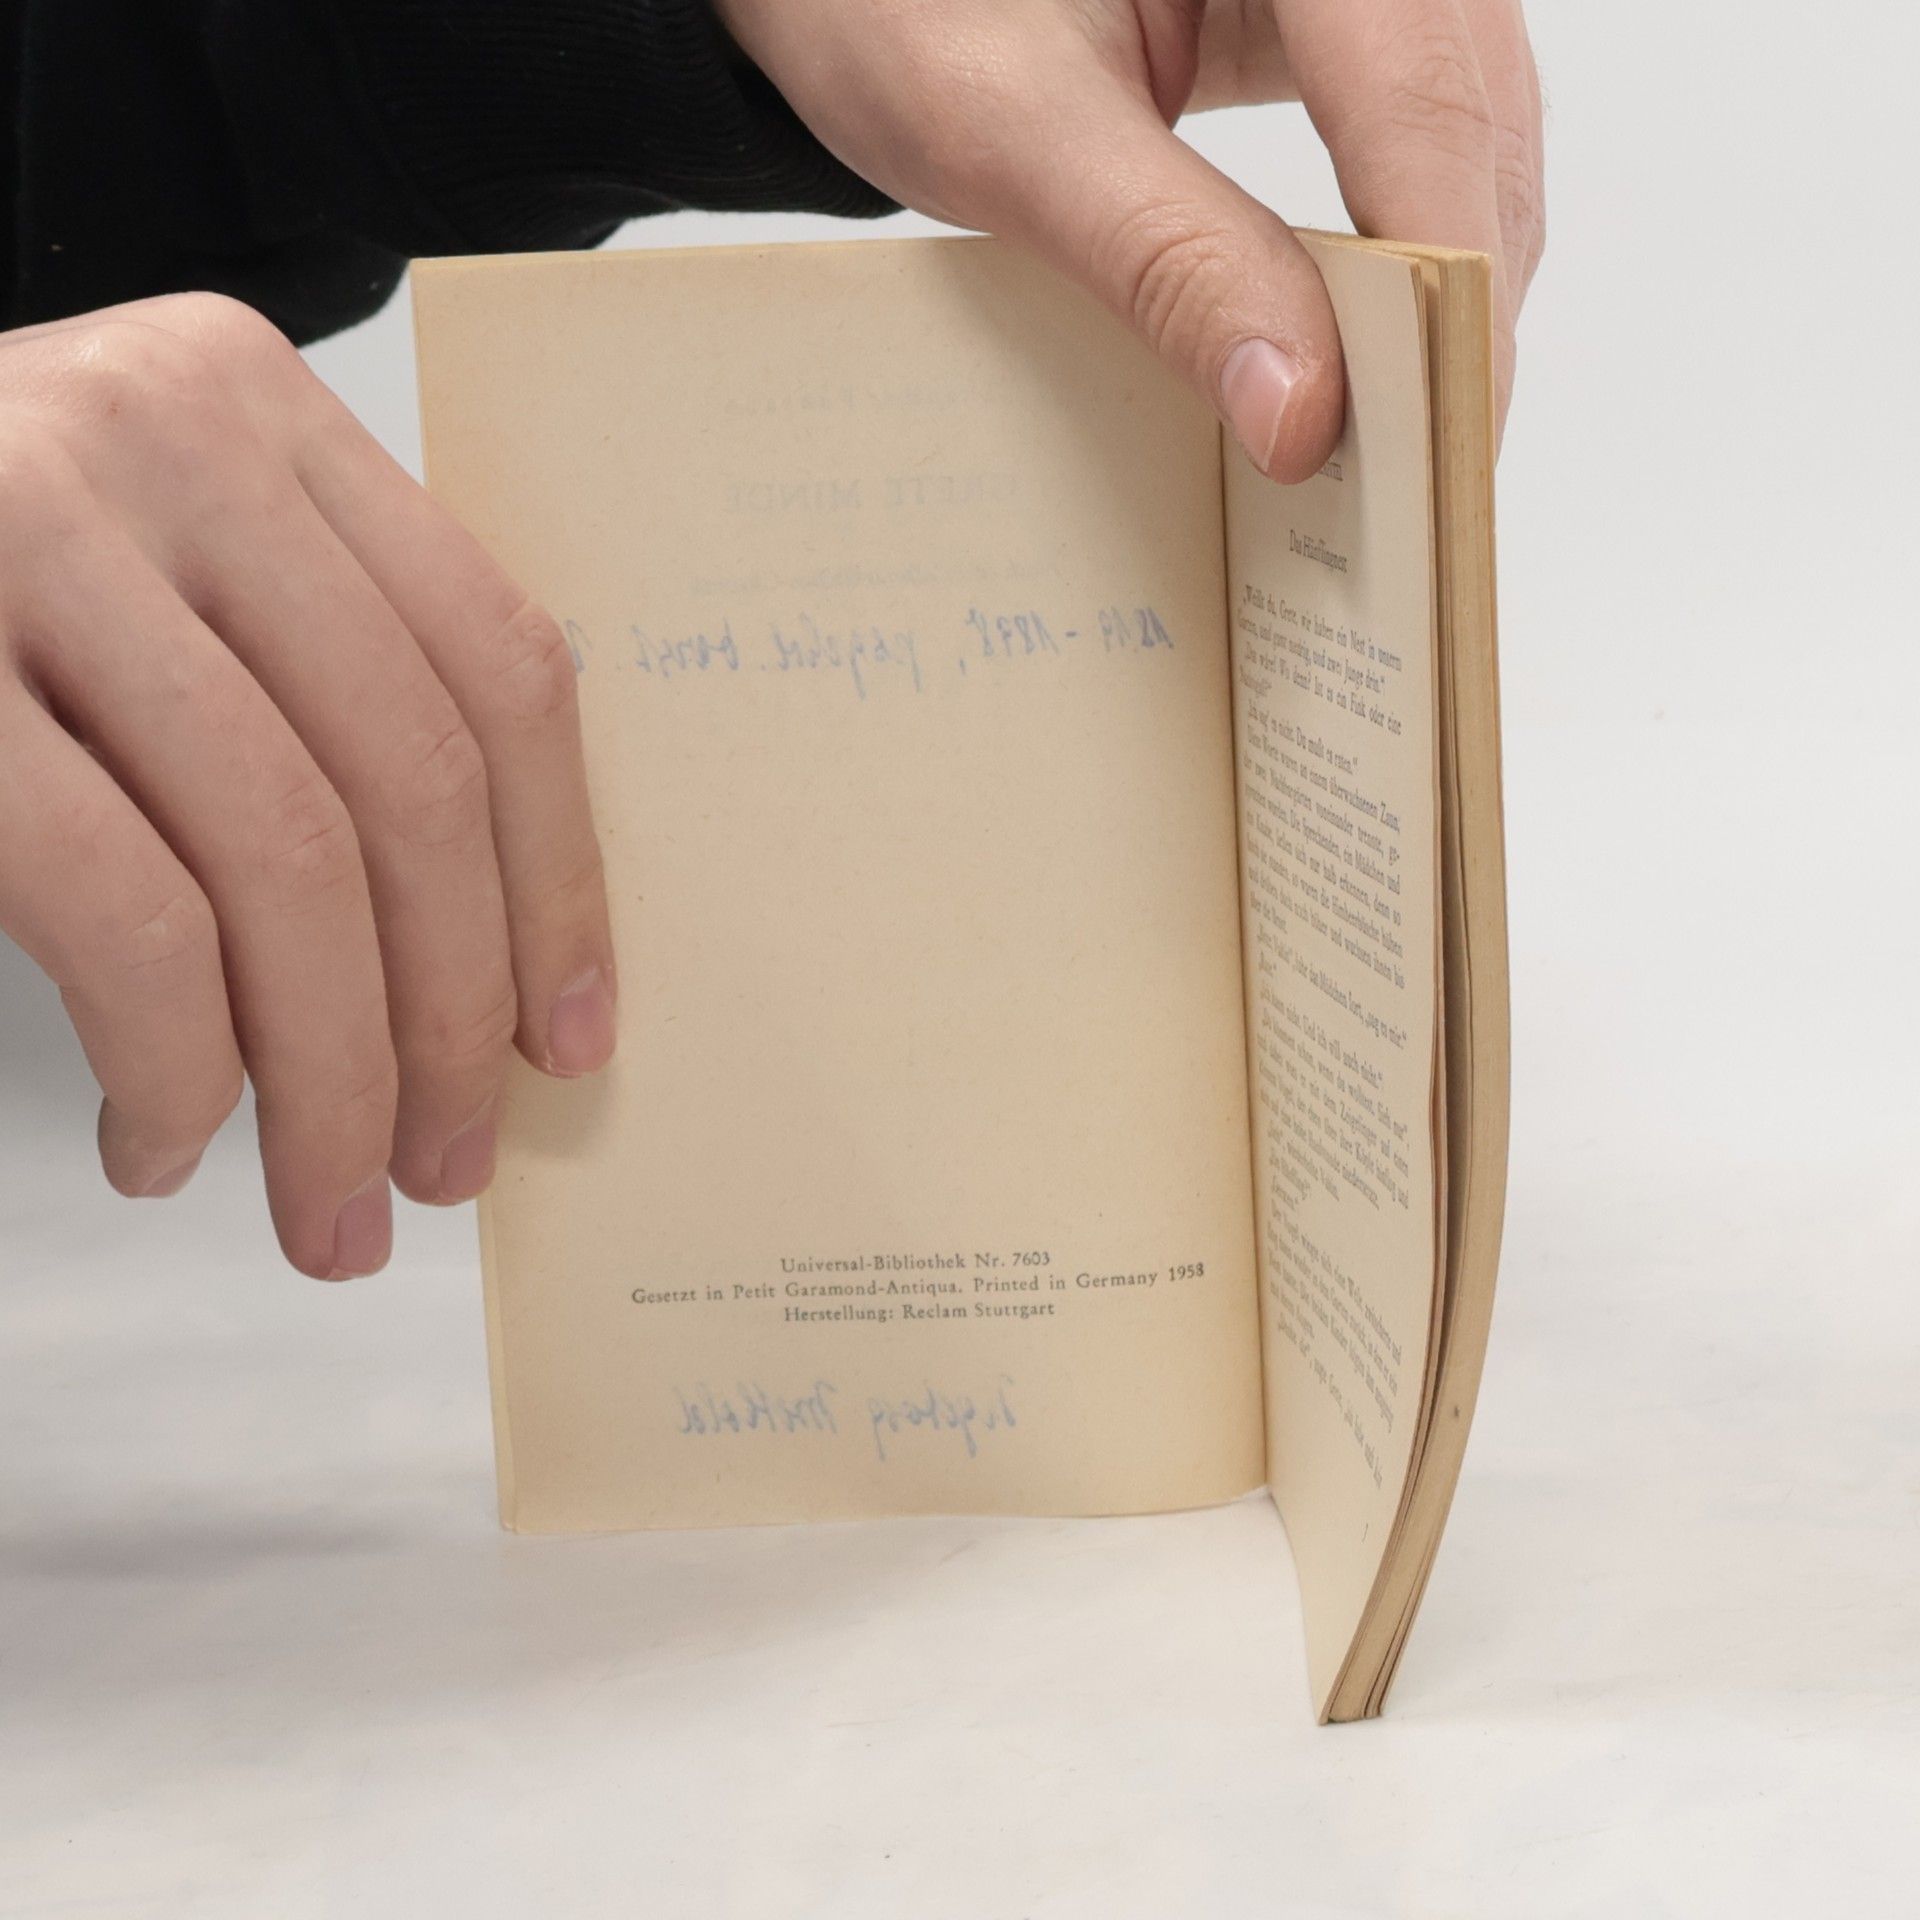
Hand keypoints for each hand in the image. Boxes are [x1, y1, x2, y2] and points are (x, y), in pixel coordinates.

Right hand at [0, 295, 615, 1277]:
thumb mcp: (149, 564)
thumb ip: (308, 674)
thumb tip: (485, 951)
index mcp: (255, 407)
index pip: (495, 664)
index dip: (557, 877)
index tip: (567, 1034)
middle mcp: (160, 436)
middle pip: (410, 776)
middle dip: (450, 1014)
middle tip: (450, 1163)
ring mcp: (27, 533)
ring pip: (288, 859)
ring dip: (332, 1076)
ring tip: (332, 1200)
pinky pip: (129, 912)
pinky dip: (176, 1064)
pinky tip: (170, 1141)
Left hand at [715, 0, 1543, 471]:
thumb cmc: (895, 2)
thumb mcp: (1010, 131)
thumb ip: (1163, 258)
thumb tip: (1301, 412)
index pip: (1418, 87)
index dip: (1447, 270)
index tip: (1443, 434)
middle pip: (1468, 112)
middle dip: (1460, 300)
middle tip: (1429, 483)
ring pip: (1464, 130)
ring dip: (1440, 285)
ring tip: (1401, 439)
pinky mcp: (1336, 19)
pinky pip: (1409, 133)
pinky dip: (1394, 248)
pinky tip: (1361, 349)